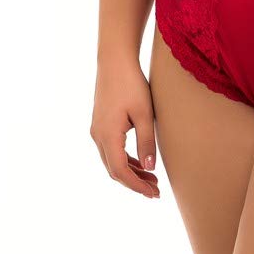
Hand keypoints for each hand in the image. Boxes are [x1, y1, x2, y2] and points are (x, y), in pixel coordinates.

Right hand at [91, 57, 160, 198]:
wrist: (115, 60)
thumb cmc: (132, 84)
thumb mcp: (144, 113)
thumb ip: (146, 141)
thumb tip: (150, 168)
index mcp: (107, 136)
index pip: (120, 172)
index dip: (137, 186)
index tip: (153, 193)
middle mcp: (98, 136)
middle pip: (114, 170)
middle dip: (134, 182)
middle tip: (156, 190)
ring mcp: (97, 130)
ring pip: (112, 161)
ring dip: (131, 171)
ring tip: (152, 178)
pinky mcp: (101, 123)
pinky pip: (111, 149)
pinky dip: (125, 159)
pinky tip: (140, 161)